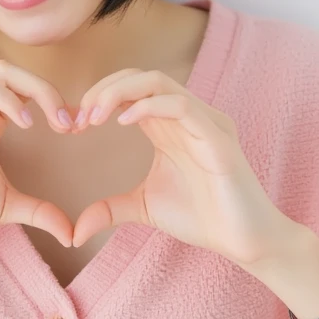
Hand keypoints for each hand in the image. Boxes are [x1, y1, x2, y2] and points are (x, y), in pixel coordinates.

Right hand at [0, 60, 75, 260]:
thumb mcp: (7, 206)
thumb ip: (40, 211)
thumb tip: (73, 233)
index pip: (20, 88)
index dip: (52, 99)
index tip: (78, 126)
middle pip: (10, 72)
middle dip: (45, 88)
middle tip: (68, 120)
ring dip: (32, 90)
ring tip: (54, 120)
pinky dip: (3, 100)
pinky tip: (26, 124)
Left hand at [70, 68, 288, 264]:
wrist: (244, 241)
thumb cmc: (202, 217)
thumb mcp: (144, 208)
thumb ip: (110, 210)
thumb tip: (76, 231)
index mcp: (169, 125)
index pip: (132, 87)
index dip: (99, 96)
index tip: (74, 123)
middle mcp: (187, 116)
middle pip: (141, 77)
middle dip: (103, 89)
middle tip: (80, 117)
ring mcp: (205, 122)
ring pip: (159, 82)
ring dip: (120, 93)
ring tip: (94, 116)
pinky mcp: (218, 138)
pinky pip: (182, 106)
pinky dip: (149, 107)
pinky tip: (123, 123)